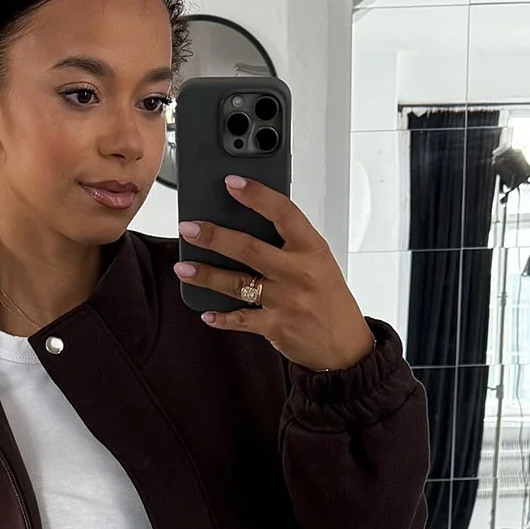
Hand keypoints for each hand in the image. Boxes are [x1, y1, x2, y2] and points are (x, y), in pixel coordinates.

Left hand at [174, 174, 375, 373]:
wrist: (346, 345)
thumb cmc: (329, 298)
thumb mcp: (319, 262)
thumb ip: (289, 245)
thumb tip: (247, 225)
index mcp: (312, 249)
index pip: (283, 213)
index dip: (256, 195)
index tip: (232, 183)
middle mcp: (298, 272)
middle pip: (250, 248)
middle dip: (215, 236)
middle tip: (189, 228)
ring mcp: (285, 301)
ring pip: (238, 283)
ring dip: (207, 275)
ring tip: (184, 268)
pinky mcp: (276, 326)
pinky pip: (241, 319)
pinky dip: (221, 318)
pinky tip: (206, 313)